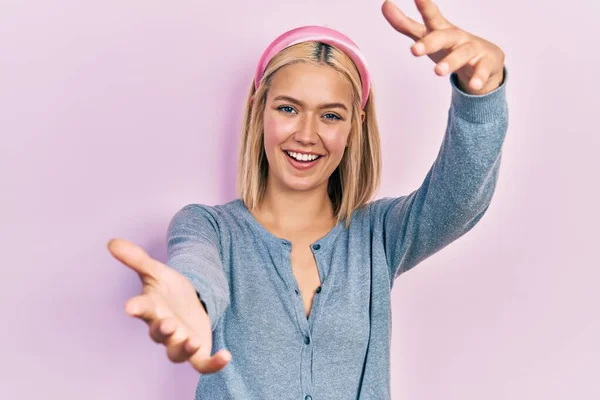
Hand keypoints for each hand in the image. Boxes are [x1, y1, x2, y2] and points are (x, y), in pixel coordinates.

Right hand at [107, 238, 230, 373]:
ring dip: (184, 348)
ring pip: (176, 353)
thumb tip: (112, 242)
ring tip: (193, 341)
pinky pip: (202, 364)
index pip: (141, 307)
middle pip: (158, 333)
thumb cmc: (168, 290)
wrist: (190, 303)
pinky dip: (213, 364)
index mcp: (152, 308)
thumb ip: (136, 258)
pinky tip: (226, 355)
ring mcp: (179, 342)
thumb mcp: (156, 270)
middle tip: (167, 323)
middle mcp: (162, 328)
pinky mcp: (196, 352)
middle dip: (162, 330)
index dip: (136, 307)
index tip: (129, 306)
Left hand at [382, 0, 504, 94]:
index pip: (430, 16)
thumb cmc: (450, 46)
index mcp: (441, 30)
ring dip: (451, 61)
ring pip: (462, 53)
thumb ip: (405, 24)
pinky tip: (474, 84)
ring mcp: (472, 49)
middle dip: (430, 42)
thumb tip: (385, 4)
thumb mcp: (426, 36)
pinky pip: (482, 70)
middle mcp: (456, 37)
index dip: (424, 5)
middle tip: (414, 50)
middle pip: (443, 37)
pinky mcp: (485, 63)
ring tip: (437, 72)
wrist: (485, 61)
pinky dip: (479, 77)